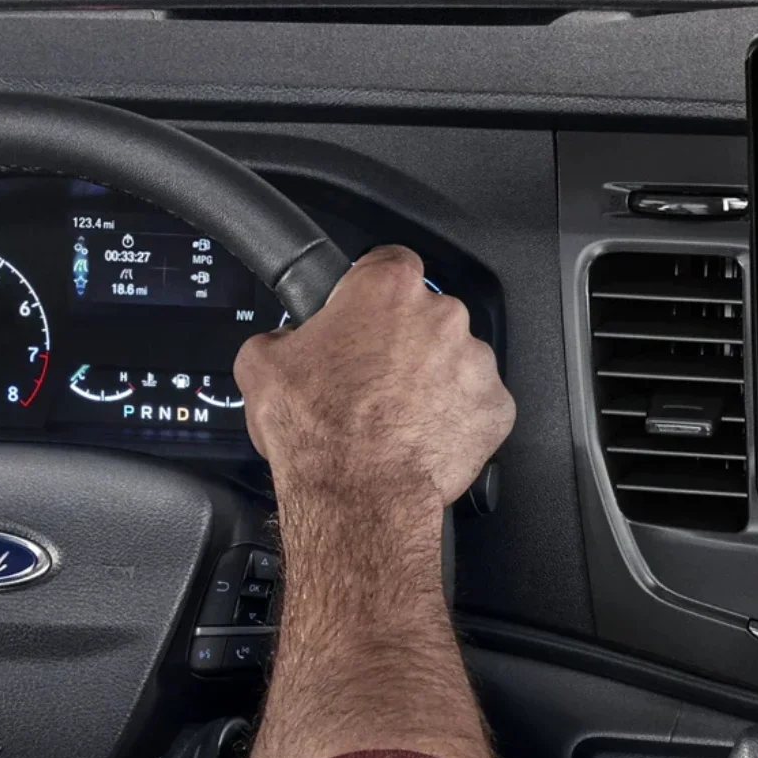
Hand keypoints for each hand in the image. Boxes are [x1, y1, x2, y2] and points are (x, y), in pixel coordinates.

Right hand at [235, 245, 512, 514]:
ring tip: (397, 413)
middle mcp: (440, 315)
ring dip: (432, 379)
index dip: (372, 289)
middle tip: (372, 376)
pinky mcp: (496, 406)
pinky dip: (457, 417)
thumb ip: (283, 334)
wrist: (357, 494)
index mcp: (387, 289)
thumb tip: (285, 341)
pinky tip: (423, 434)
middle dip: (402, 340)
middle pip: (425, 315)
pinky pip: (477, 403)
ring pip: (455, 359)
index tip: (364, 310)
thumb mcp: (261, 365)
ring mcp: (475, 360)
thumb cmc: (318, 430)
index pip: (390, 263)